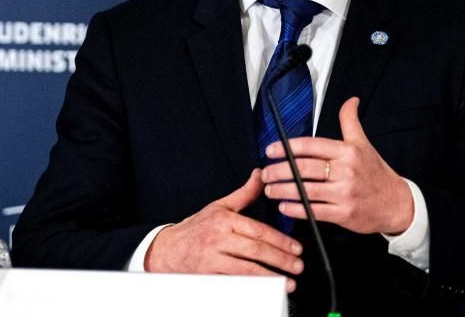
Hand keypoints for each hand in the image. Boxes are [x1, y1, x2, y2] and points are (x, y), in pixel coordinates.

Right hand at [144, 169, 303, 291]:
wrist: (167, 250)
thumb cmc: (195, 228)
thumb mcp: (220, 206)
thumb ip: (244, 193)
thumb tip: (260, 176)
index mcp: (224, 220)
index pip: (258, 231)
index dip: (280, 240)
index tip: (296, 248)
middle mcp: (218, 239)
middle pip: (256, 251)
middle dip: (281, 260)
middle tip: (298, 266)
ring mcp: (212, 259)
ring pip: (247, 270)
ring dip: (271, 277)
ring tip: (288, 281)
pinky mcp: (208, 276)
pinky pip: (234, 283)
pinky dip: (251, 287)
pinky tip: (265, 289)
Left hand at [261, 97, 413, 234]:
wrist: (396, 204)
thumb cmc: (376, 173)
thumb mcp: (364, 144)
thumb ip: (350, 122)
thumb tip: (351, 100)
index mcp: (348, 151)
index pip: (312, 146)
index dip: (287, 147)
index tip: (271, 150)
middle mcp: (346, 171)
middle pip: (304, 168)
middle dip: (279, 170)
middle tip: (265, 172)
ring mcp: (344, 193)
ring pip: (306, 190)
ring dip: (283, 190)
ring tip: (270, 189)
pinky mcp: (344, 214)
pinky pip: (314, 211)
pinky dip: (296, 209)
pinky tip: (284, 206)